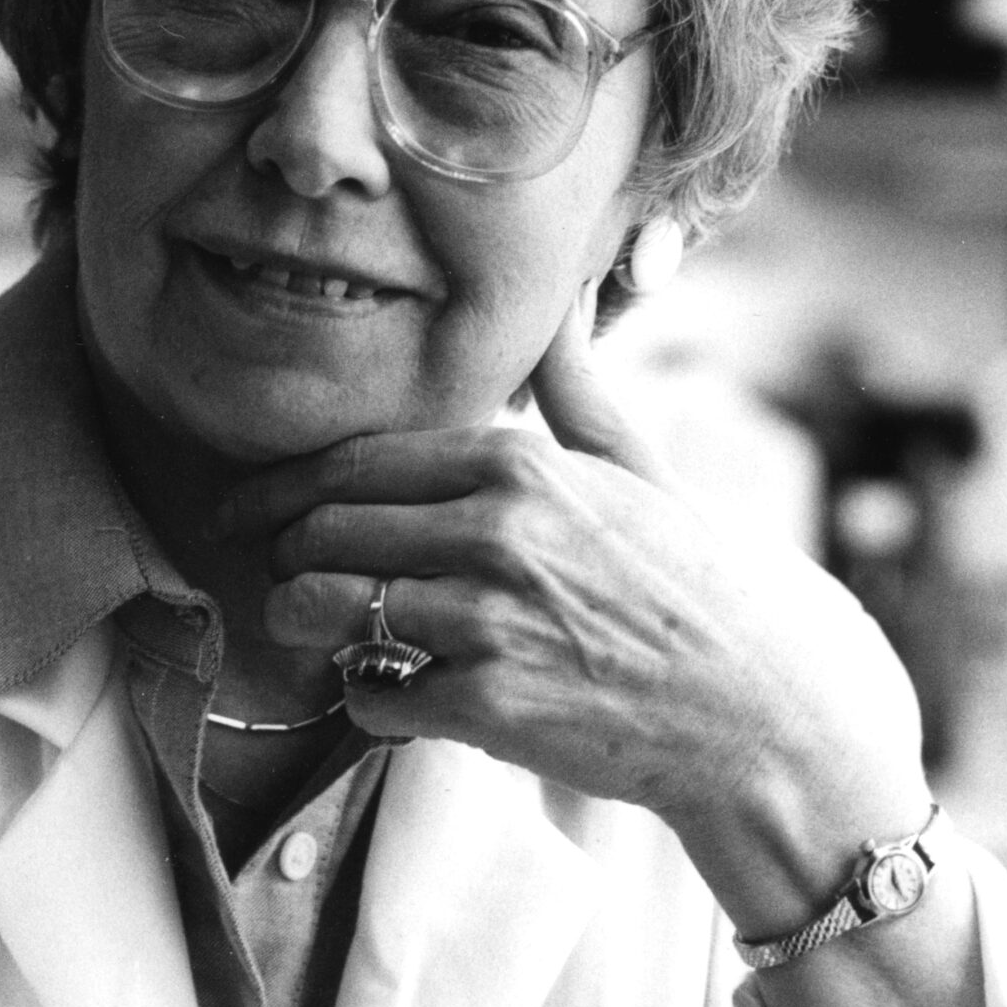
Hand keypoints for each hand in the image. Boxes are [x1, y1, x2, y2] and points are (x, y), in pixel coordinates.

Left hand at [234, 299, 924, 849]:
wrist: (757, 708)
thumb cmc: (695, 585)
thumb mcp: (639, 468)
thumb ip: (576, 386)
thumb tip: (564, 297)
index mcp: (518, 464)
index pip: (355, 462)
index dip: (283, 489)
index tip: (248, 509)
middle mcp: (495, 532)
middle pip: (323, 532)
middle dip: (281, 558)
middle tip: (278, 578)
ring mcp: (487, 621)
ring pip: (323, 610)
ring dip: (306, 628)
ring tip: (324, 635)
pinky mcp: (487, 706)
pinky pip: (370, 696)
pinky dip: (369, 699)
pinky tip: (398, 692)